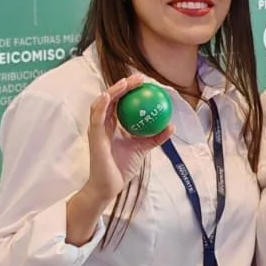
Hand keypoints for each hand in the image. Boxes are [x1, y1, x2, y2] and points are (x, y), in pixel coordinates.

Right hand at [66, 76, 173, 245]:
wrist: (109, 186)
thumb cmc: (122, 167)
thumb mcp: (143, 148)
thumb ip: (155, 137)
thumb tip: (172, 125)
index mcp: (113, 124)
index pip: (121, 101)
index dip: (130, 89)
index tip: (144, 81)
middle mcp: (103, 123)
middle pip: (112, 98)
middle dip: (124, 85)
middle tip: (139, 78)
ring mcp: (97, 129)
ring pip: (102, 104)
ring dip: (113, 91)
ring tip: (125, 83)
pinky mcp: (93, 137)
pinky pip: (97, 118)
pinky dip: (101, 105)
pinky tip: (108, 96)